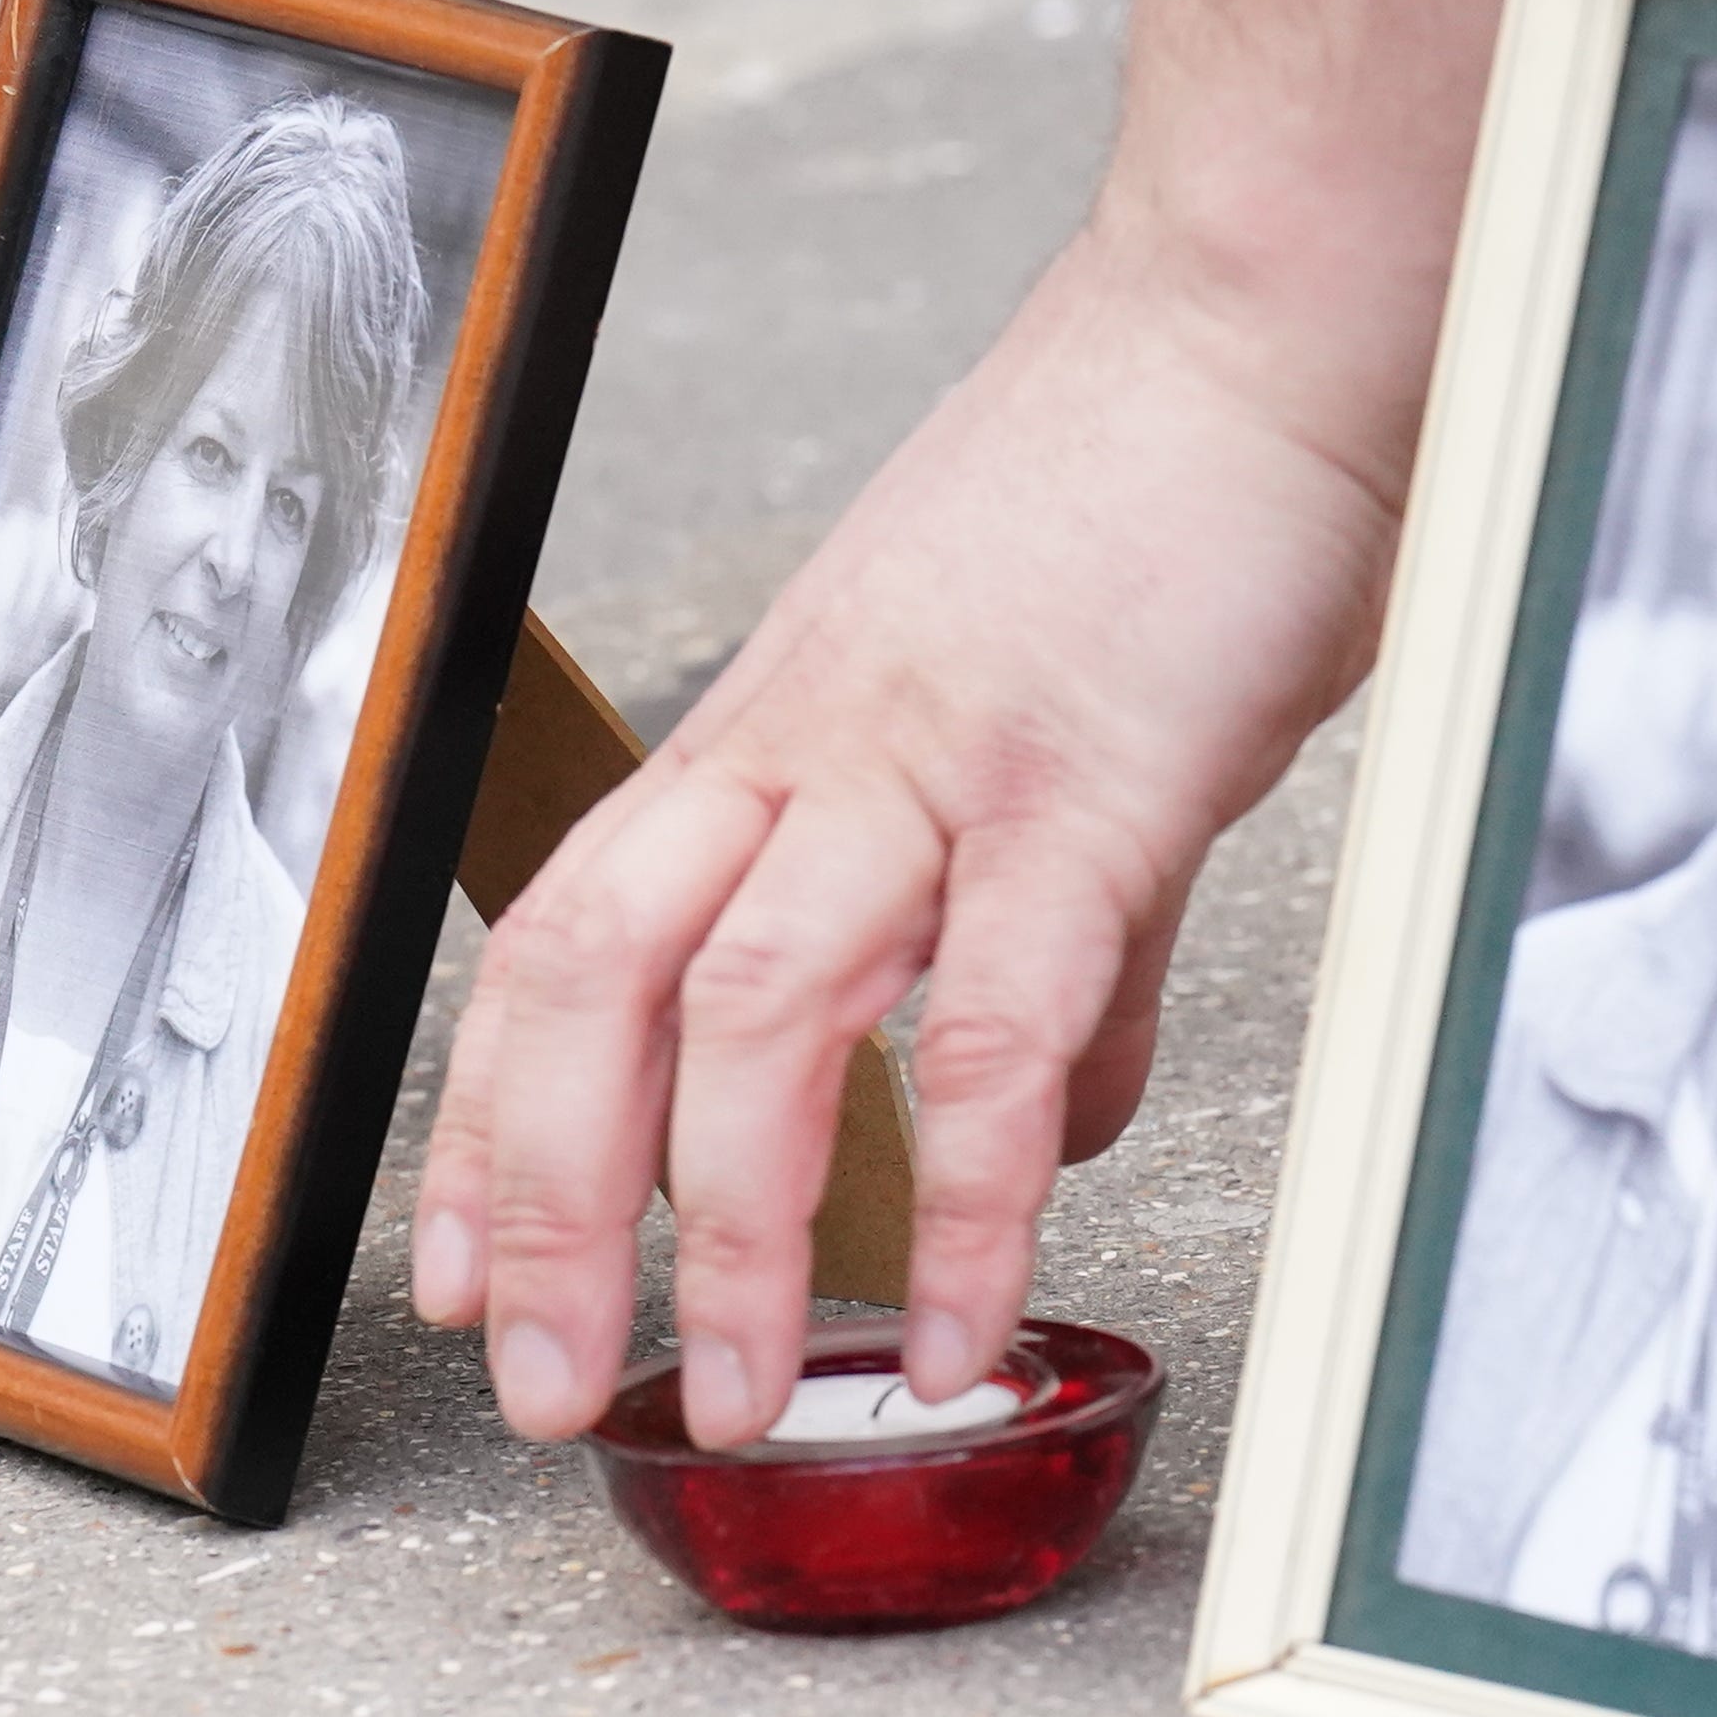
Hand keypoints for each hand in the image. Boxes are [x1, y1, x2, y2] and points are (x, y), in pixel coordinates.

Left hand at [410, 216, 1405, 1445]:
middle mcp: (813, 747)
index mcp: (776, 730)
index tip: (461, 1266)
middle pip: (601, 982)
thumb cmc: (1148, 501)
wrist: (1255, 326)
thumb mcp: (1034, 726)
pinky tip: (978, 1313)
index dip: (492, 1113)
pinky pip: (998, 1021)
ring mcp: (934, 765)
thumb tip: (1061, 1108)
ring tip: (751, 1390)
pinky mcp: (1083, 788)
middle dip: (551, 1201)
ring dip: (741, 1225)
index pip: (564, 935)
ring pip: (760, 1011)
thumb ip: (1048, 938)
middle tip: (543, 1380)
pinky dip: (979, 1188)